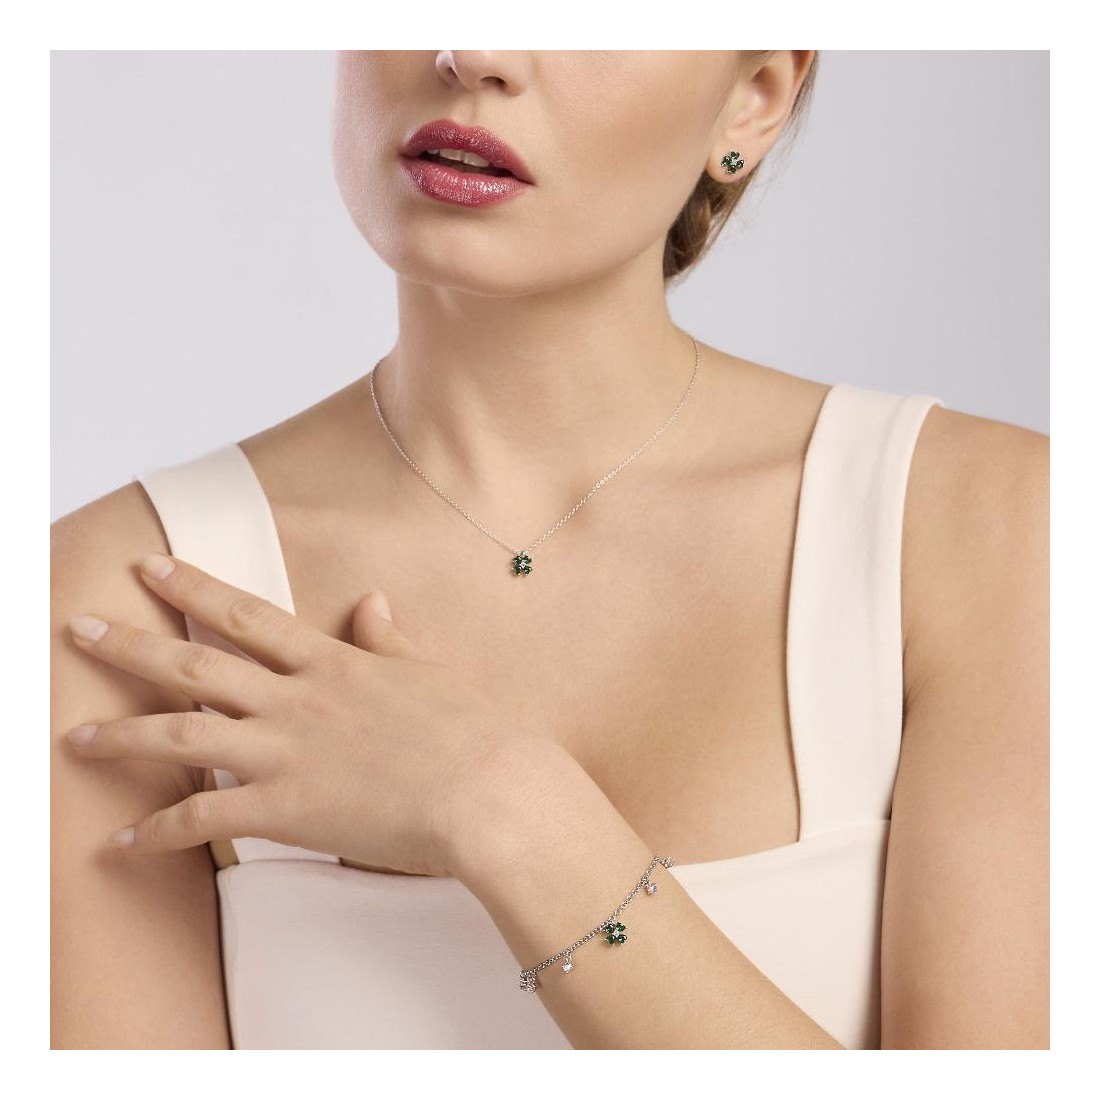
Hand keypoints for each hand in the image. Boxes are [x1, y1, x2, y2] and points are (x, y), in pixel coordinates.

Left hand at [64, 552, 534, 877]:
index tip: (152, 568)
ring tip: (75, 737)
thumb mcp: (429, 674)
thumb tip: (370, 600)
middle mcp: (297, 700)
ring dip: (124, 735)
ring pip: (184, 733)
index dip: (193, 589)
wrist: (489, 791)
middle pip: (196, 665)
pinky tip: (123, 842)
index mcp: (331, 664)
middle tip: (78, 628)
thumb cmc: (472, 733)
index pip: (246, 615)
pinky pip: (204, 818)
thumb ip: (390, 638)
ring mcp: (286, 753)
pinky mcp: (286, 810)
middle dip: (131, 644)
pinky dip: (157, 831)